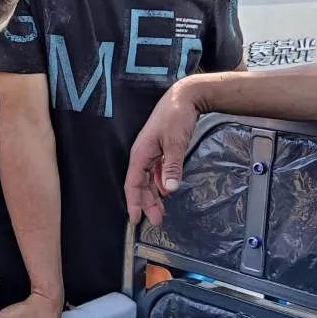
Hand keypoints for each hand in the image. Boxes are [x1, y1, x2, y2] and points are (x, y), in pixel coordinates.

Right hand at [125, 86, 200, 226]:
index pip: (133, 183)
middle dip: (146, 203)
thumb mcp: (175, 142)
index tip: (135, 219)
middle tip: (157, 220)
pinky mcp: (160, 151)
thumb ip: (172, 166)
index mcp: (140, 154)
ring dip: (154, 196)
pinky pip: (156, 172)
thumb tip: (169, 189)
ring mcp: (151, 153)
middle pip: (140, 185)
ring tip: (161, 211)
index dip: (133, 202)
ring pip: (149, 180)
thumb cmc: (176, 116)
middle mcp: (142, 155)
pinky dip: (160, 184)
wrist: (184, 97)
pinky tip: (167, 192)